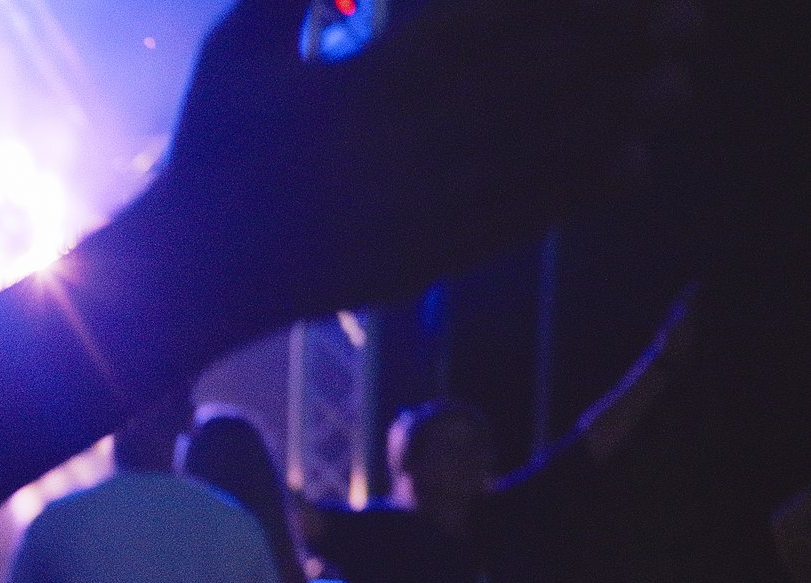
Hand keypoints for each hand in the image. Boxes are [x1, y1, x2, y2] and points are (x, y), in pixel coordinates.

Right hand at [154, 0, 696, 324]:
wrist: (188, 270)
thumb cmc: (214, 144)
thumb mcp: (237, 48)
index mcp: (345, 95)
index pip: (471, 30)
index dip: (545, 1)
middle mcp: (387, 157)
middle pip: (522, 90)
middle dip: (606, 47)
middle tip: (678, 14)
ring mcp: (410, 216)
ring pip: (531, 158)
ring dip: (612, 114)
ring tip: (674, 76)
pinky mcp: (423, 265)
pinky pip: (514, 225)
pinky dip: (576, 191)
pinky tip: (629, 157)